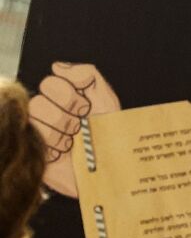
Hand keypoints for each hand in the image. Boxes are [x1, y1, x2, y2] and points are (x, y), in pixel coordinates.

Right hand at [29, 62, 120, 196]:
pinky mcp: (31, 152)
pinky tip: (63, 154)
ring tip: (73, 143)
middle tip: (80, 128)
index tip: (86, 109)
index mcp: (63, 98)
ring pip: (37, 118)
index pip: (51, 82)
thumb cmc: (110, 136)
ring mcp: (36, 133)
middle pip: (40, 100)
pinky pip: (32, 140)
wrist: (111, 170)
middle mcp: (46, 112)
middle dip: (67, 115)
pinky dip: (52, 148)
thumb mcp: (106, 101)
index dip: (70, 96)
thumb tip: (57, 66)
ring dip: (60, 133)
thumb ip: (87, 76)